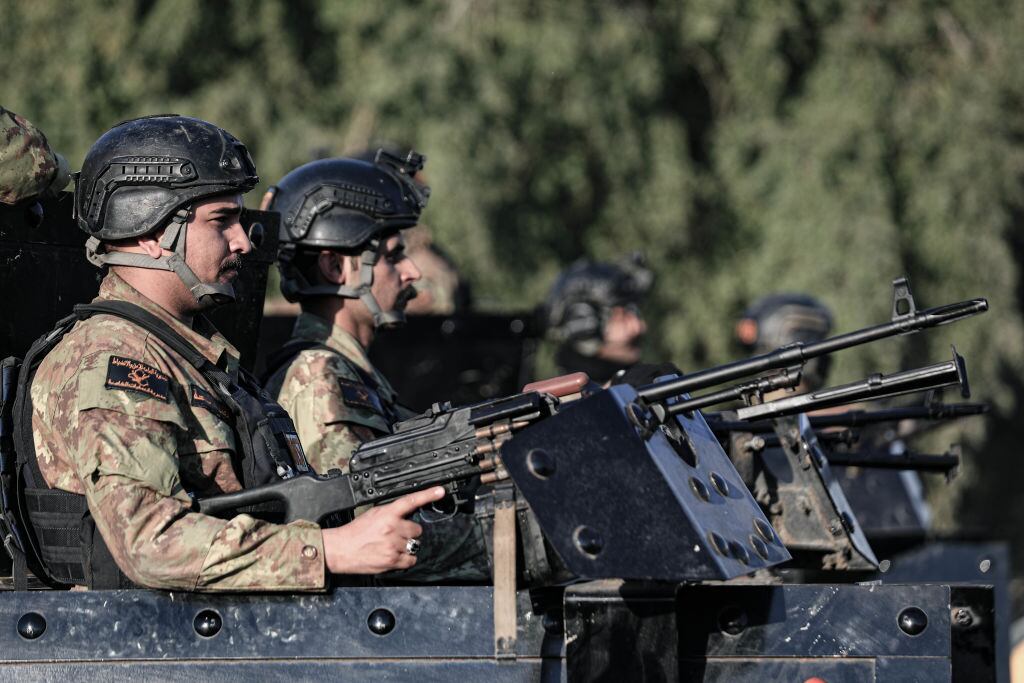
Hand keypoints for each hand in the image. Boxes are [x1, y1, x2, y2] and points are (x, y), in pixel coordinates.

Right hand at [321, 486, 443, 573]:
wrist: (340, 549)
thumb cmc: (355, 532)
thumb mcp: (373, 514)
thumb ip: (391, 513)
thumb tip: (406, 513)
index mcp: (387, 513)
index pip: (411, 501)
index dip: (428, 495)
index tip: (440, 491)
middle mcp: (392, 528)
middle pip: (417, 530)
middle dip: (409, 532)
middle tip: (396, 535)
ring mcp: (393, 545)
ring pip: (414, 545)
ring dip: (406, 546)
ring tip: (391, 546)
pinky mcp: (392, 560)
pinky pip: (411, 560)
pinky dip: (405, 559)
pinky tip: (394, 555)